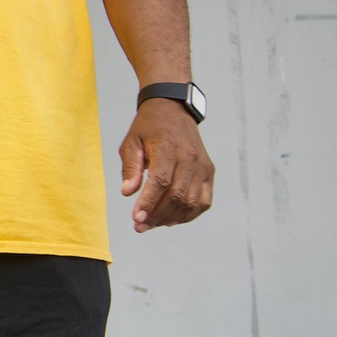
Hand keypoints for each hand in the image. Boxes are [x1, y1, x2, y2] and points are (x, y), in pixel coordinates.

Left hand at [120, 100, 214, 229]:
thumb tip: (127, 193)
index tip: (136, 219)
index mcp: (168, 147)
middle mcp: (190, 157)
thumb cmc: (148, 128)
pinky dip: (189, 214)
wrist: (173, 110)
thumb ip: (130, 167)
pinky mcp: (209, 172)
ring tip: (152, 224)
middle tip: (140, 226)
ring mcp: (202, 166)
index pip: (161, 181)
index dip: (149, 203)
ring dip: (171, 217)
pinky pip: (203, 201)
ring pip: (191, 201)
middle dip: (157, 215)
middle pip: (177, 195)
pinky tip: (171, 219)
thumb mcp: (131, 142)